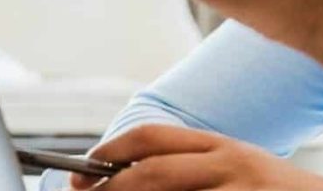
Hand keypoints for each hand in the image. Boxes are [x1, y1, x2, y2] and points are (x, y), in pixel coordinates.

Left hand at [68, 125, 322, 190]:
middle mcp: (227, 163)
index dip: (111, 150)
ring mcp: (235, 189)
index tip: (85, 167)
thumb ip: (195, 167)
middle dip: (107, 186)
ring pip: (161, 190)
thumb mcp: (237, 168)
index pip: (153, 137)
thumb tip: (129, 175)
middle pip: (150, 170)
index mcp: (220, 145)